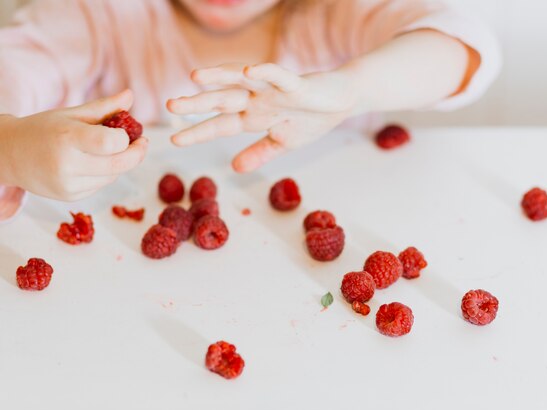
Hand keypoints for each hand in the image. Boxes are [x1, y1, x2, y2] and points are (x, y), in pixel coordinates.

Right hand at [0, 90, 147, 200]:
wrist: (9, 155)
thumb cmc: (44, 129)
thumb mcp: (72, 114)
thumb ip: (104, 107)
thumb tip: (130, 95)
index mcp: (67, 138)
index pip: (111, 142)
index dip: (127, 138)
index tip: (131, 132)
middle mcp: (67, 164)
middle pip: (119, 164)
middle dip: (137, 154)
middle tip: (143, 143)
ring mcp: (68, 184)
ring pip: (112, 175)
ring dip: (120, 163)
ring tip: (109, 150)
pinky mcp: (70, 196)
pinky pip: (101, 184)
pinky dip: (105, 173)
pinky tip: (92, 164)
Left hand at [167, 63, 357, 171]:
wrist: (342, 102)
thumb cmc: (312, 119)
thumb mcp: (282, 143)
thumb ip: (258, 153)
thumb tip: (234, 168)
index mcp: (254, 116)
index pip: (221, 124)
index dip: (199, 132)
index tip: (175, 141)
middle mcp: (257, 100)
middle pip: (222, 100)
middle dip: (197, 104)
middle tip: (170, 107)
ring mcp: (273, 90)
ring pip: (241, 80)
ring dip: (219, 78)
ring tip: (196, 77)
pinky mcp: (295, 83)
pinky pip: (278, 74)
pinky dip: (264, 71)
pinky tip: (248, 69)